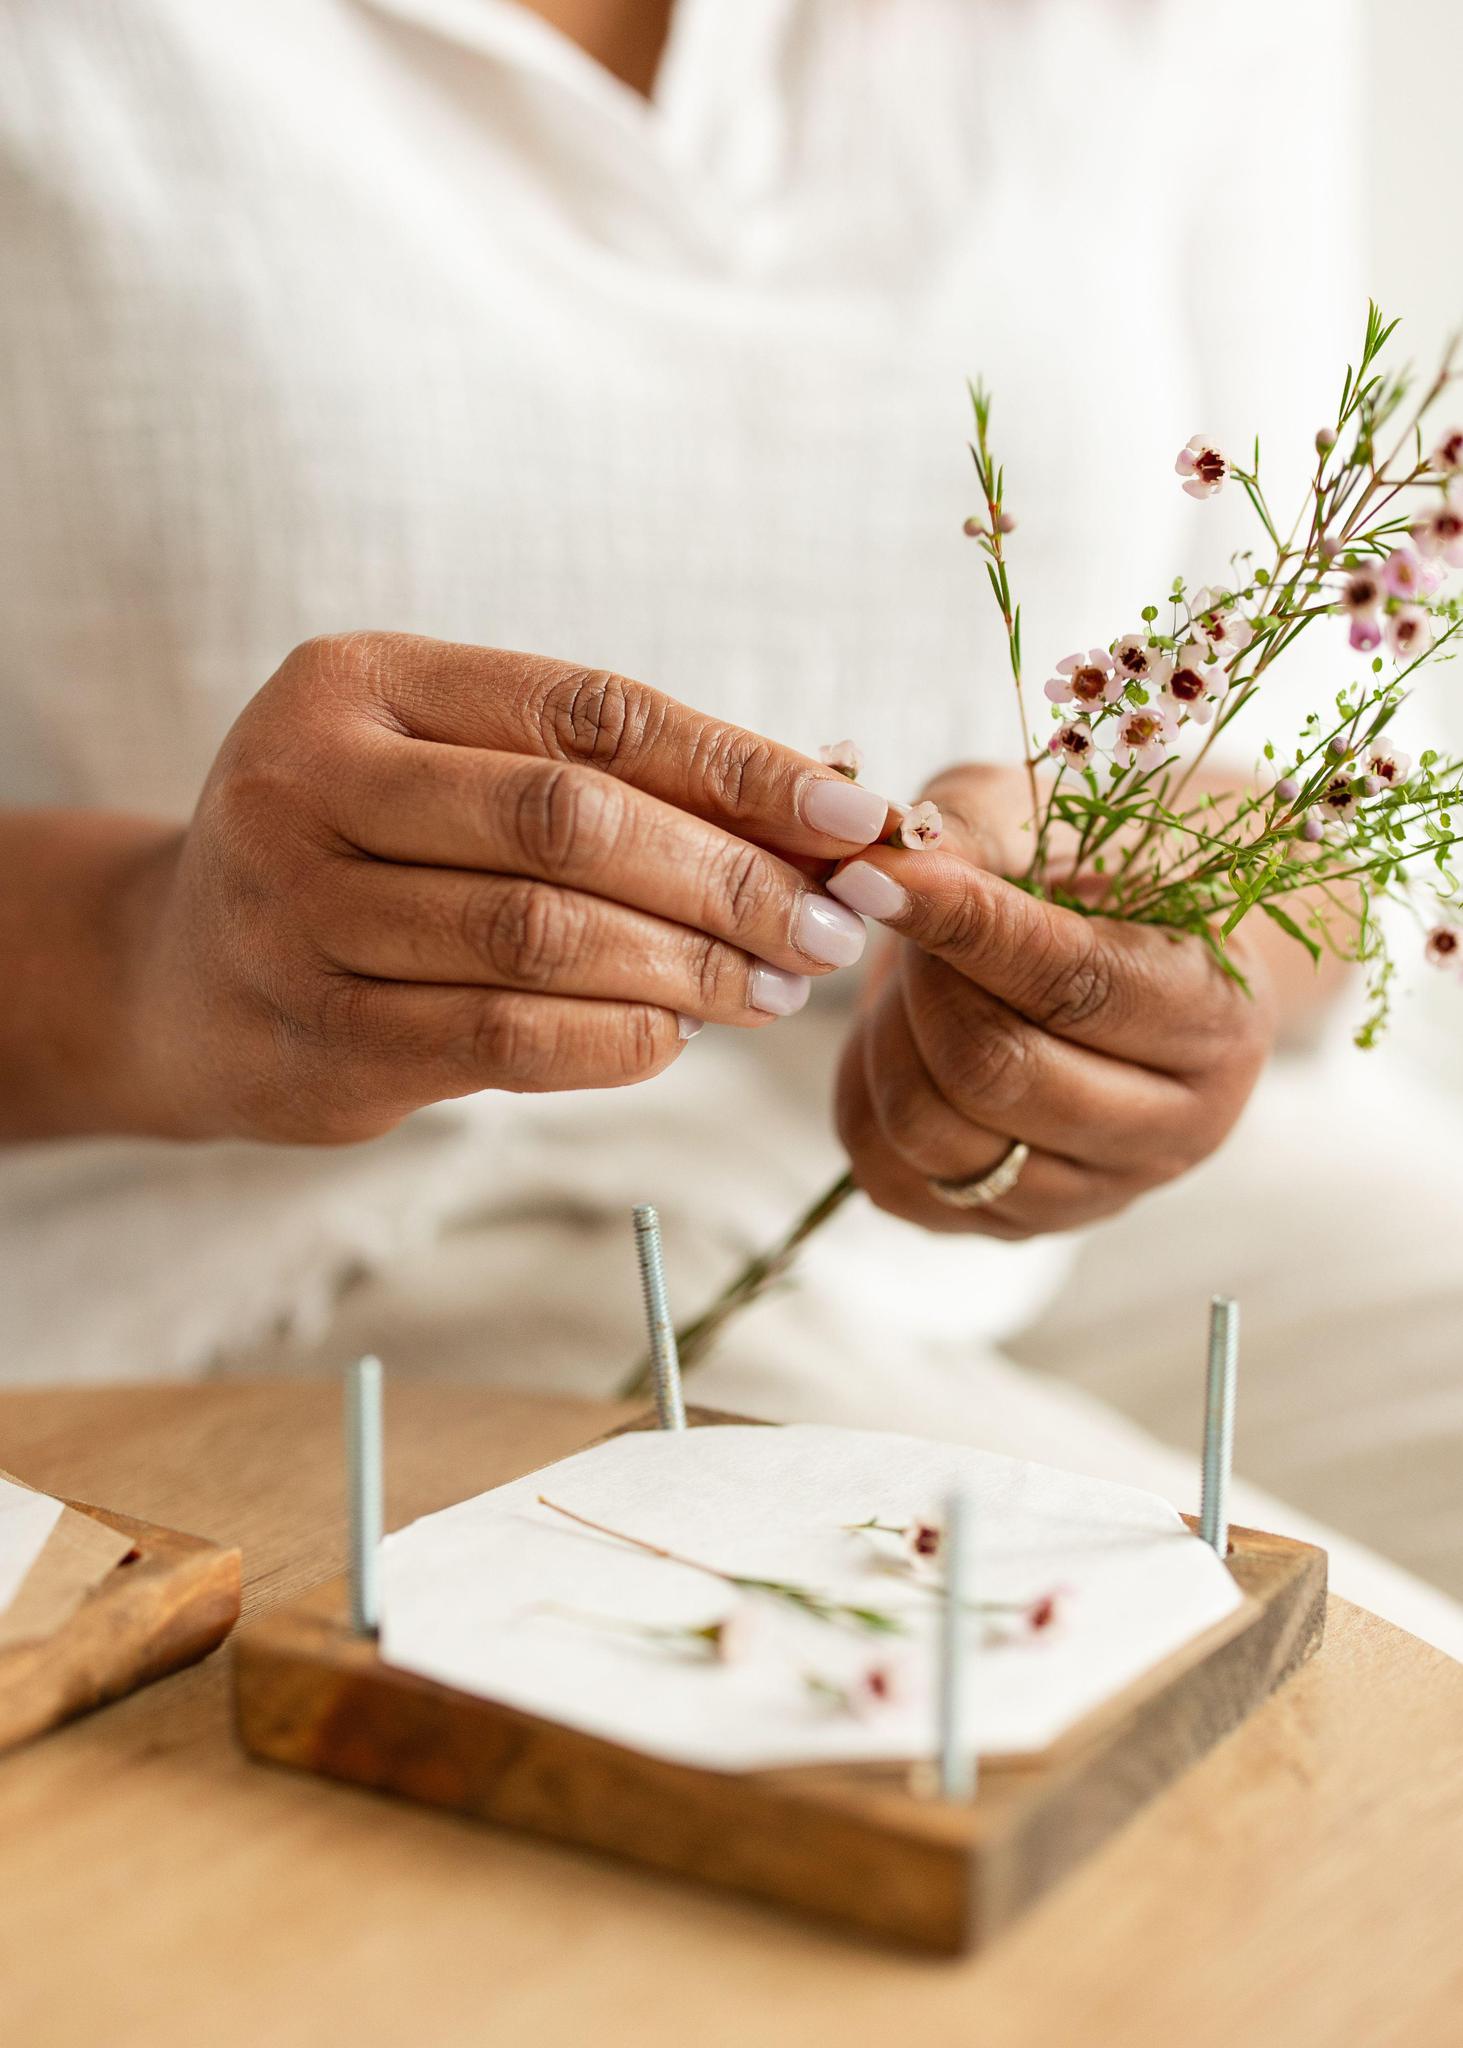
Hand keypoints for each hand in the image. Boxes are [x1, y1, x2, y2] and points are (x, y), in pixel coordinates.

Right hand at [109, 634, 886, 1142]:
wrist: (174, 976)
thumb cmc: (358, 853)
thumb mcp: (445, 773)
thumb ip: (598, 780)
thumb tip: (817, 816)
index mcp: (359, 681)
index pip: (588, 711)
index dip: (737, 764)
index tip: (854, 813)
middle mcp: (307, 779)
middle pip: (570, 823)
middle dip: (729, 879)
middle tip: (829, 927)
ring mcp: (296, 912)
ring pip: (542, 937)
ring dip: (689, 970)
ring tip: (777, 987)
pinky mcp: (314, 1035)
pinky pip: (506, 1038)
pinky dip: (618, 1040)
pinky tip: (676, 1035)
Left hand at [828, 765, 1277, 1236]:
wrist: (1127, 957)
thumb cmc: (1093, 873)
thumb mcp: (1049, 818)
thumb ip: (978, 828)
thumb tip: (889, 860)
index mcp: (1220, 1017)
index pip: (1076, 984)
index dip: (966, 926)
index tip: (876, 874)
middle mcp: (1176, 1127)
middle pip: (997, 1071)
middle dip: (922, 980)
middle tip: (902, 913)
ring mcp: (1097, 1194)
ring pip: (936, 1134)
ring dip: (888, 1037)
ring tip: (909, 973)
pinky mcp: (1016, 1228)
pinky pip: (896, 1178)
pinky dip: (869, 1096)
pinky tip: (899, 1036)